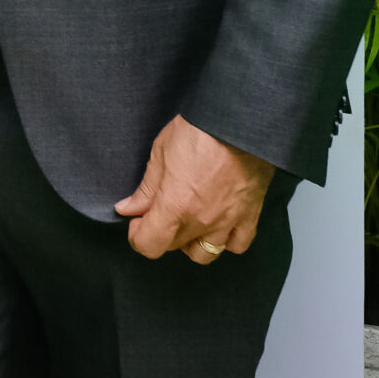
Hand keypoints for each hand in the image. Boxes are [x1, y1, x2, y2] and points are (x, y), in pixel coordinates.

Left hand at [113, 115, 272, 261]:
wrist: (240, 123)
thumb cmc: (197, 132)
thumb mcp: (160, 154)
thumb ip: (145, 189)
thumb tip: (128, 209)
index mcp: (176, 206)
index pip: (149, 245)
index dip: (137, 236)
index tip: (137, 220)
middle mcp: (202, 221)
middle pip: (174, 246)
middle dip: (161, 232)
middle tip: (159, 211)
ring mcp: (228, 222)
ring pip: (205, 254)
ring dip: (190, 242)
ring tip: (187, 221)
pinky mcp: (250, 216)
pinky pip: (237, 245)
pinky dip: (225, 241)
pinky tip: (217, 224)